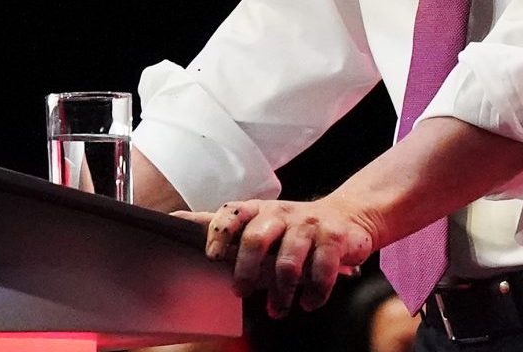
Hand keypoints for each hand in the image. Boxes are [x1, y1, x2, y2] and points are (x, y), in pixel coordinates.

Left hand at [175, 197, 376, 317]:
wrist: (346, 218)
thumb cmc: (292, 227)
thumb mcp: (258, 223)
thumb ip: (223, 226)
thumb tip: (175, 218)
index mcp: (258, 211)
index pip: (232, 214)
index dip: (220, 232)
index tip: (211, 255)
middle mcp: (281, 214)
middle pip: (256, 238)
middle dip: (246, 269)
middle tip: (240, 291)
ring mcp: (308, 225)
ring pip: (288, 262)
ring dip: (281, 292)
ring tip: (276, 310)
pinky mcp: (334, 239)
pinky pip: (321, 270)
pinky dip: (314, 292)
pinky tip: (308, 303)